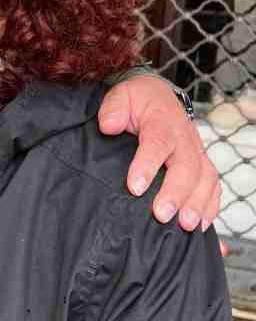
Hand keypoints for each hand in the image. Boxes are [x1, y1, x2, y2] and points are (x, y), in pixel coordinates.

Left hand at [99, 76, 219, 231]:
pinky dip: (210, 206)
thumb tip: (109, 125)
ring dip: (197, 203)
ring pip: (205, 178)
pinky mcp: (201, 165)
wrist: (157, 97)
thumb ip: (113, 108)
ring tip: (186, 225)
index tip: (135, 187)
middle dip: (176, 192)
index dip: (148, 164)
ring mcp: (196, 152)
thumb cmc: (138, 101)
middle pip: (186, 166)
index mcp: (163, 120)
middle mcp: (184, 137)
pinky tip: (199, 224)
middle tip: (161, 214)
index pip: (158, 141)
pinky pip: (212, 186)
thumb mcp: (121, 95)